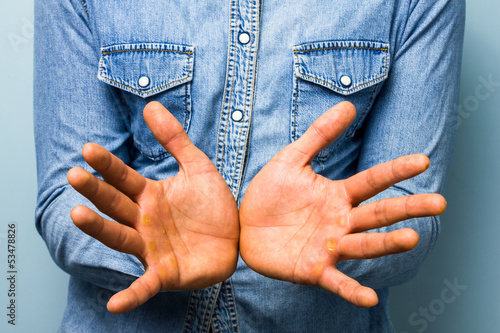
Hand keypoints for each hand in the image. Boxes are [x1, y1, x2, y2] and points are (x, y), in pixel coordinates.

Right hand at [67, 102, 238, 313]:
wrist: (237, 239)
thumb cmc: (213, 205)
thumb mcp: (198, 167)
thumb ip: (175, 139)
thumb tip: (150, 105)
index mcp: (149, 196)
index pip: (123, 178)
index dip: (107, 164)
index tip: (88, 148)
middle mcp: (143, 221)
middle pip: (115, 205)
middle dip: (95, 191)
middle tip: (75, 175)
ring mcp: (151, 248)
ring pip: (120, 238)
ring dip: (99, 230)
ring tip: (79, 215)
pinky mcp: (165, 273)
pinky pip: (145, 285)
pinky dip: (131, 295)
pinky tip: (114, 304)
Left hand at [239, 102, 445, 307]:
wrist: (242, 225)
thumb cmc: (269, 193)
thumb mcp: (291, 159)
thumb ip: (319, 135)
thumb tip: (348, 105)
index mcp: (338, 195)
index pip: (372, 181)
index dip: (395, 171)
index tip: (421, 161)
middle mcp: (341, 222)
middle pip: (378, 214)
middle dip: (407, 208)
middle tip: (439, 203)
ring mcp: (330, 247)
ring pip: (364, 245)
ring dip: (387, 244)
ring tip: (410, 237)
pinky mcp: (314, 270)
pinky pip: (337, 282)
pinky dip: (352, 290)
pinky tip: (367, 297)